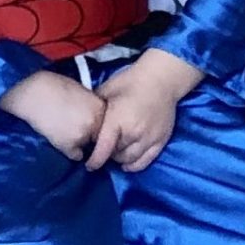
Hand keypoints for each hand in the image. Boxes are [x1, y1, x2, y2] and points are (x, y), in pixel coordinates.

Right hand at [0, 69, 108, 160]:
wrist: (30, 94)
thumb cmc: (50, 86)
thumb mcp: (77, 90)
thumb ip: (89, 104)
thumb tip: (91, 114)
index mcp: (99, 107)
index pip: (108, 124)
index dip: (98, 124)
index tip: (88, 123)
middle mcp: (95, 122)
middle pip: (100, 137)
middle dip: (91, 135)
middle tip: (75, 128)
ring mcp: (83, 136)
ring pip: (88, 147)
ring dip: (80, 144)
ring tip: (63, 132)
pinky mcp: (68, 147)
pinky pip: (75, 155)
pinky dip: (68, 151)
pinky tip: (57, 139)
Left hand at [92, 49, 201, 172]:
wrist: (161, 79)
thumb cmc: (130, 82)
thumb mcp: (107, 90)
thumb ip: (95, 108)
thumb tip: (83, 118)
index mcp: (117, 120)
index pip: (104, 148)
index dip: (95, 160)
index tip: (89, 165)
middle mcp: (134, 133)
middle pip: (116, 155)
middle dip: (107, 154)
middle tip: (102, 150)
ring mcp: (149, 138)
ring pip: (130, 160)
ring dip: (120, 159)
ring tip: (115, 154)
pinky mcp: (161, 140)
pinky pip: (146, 161)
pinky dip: (135, 165)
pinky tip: (127, 164)